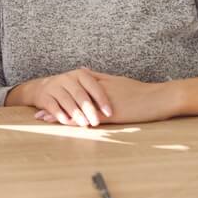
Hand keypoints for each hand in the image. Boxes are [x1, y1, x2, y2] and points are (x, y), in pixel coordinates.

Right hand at [19, 68, 112, 126]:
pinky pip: (53, 105)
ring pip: (66, 100)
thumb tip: (120, 90)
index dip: (101, 99)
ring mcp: (54, 87)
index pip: (93, 86)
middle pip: (80, 94)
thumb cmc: (69, 88)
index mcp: (79, 75)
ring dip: (76, 113)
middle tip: (97, 121)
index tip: (109, 112)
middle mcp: (66, 79)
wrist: (41, 88)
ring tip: (84, 123)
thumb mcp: (83, 82)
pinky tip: (67, 122)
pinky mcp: (44, 97)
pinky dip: (60, 114)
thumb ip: (98, 84)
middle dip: (89, 109)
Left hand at [36, 69, 178, 124]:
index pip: (74, 90)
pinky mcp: (112, 113)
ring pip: (77, 108)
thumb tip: (84, 69)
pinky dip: (77, 122)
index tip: (46, 100)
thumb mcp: (117, 80)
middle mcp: (98, 92)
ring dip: (60, 115)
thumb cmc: (140, 92)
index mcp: (99, 84)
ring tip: (45, 120)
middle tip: (38, 112)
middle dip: (54, 106)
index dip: (59, 96)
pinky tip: (67, 127)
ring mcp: (103, 102)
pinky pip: (90, 118)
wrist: (158, 98)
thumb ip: (99, 77)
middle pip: (71, 98)